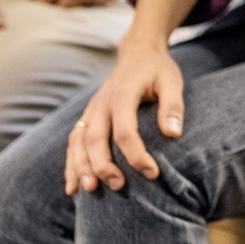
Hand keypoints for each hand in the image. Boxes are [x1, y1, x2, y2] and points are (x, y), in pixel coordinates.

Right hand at [65, 38, 183, 194]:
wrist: (138, 53)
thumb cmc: (158, 70)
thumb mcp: (171, 81)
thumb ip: (172, 106)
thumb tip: (173, 133)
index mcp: (122, 94)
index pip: (125, 130)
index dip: (136, 154)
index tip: (153, 173)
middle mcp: (101, 104)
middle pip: (95, 139)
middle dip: (103, 165)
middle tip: (118, 185)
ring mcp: (91, 111)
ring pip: (78, 142)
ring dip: (80, 167)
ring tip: (89, 190)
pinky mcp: (87, 117)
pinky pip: (73, 142)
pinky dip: (71, 165)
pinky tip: (73, 188)